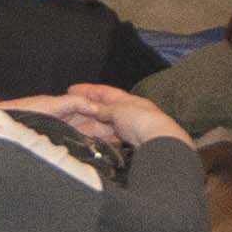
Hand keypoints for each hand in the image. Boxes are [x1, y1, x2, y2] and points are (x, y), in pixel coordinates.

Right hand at [54, 84, 179, 146]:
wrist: (158, 140)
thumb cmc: (140, 119)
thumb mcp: (117, 110)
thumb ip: (105, 109)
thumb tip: (95, 109)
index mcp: (128, 99)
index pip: (105, 92)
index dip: (89, 90)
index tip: (73, 89)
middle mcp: (131, 111)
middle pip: (107, 107)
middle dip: (92, 107)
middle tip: (74, 109)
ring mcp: (133, 126)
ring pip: (109, 123)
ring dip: (97, 123)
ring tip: (80, 125)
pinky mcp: (133, 141)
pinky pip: (114, 136)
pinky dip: (104, 135)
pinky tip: (96, 139)